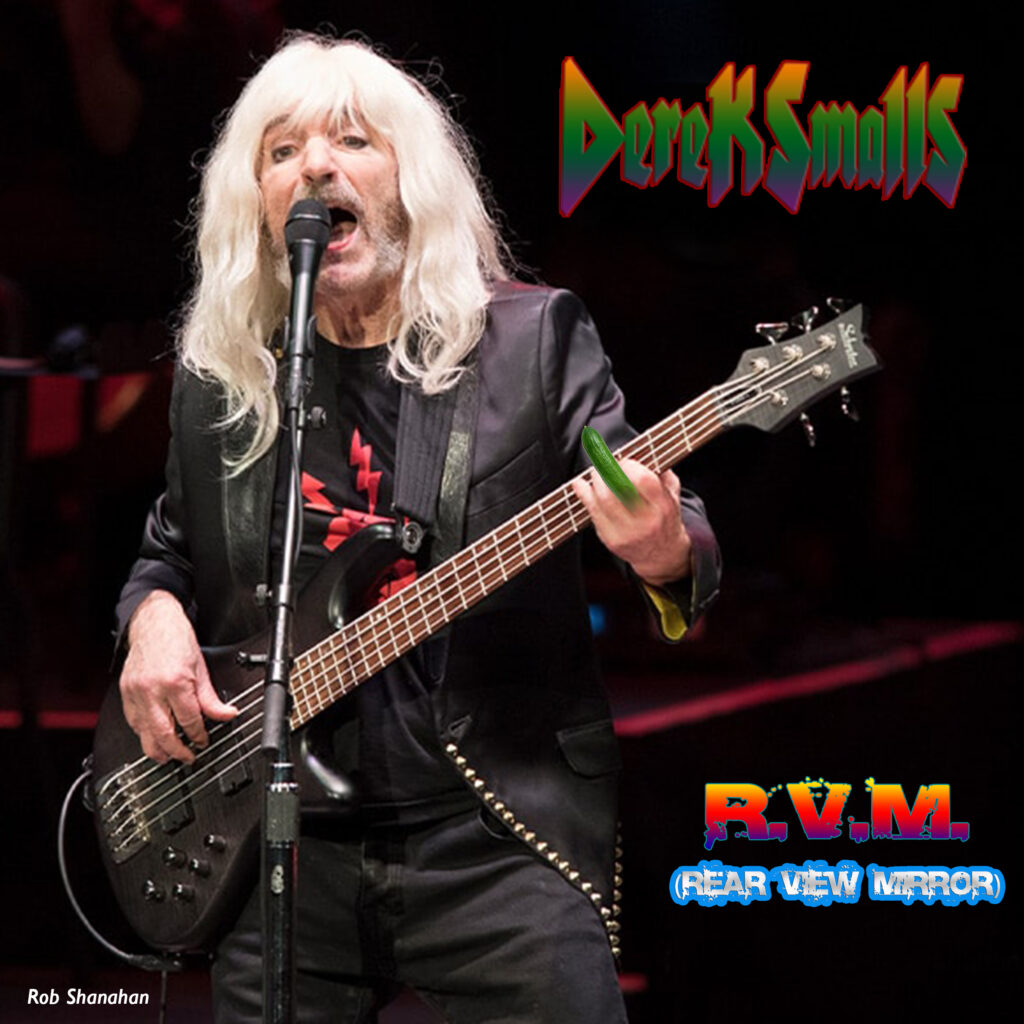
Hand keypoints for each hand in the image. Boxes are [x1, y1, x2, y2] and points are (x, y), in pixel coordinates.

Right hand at [119, 591, 237, 762]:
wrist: (153, 621)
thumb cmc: (176, 639)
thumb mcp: (201, 667)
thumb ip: (211, 697)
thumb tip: (226, 714)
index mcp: (175, 682)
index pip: (189, 720)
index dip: (199, 735)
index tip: (204, 741)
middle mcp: (152, 690)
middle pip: (163, 734)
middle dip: (177, 752)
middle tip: (188, 757)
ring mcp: (135, 692)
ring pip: (143, 734)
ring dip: (157, 749)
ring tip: (170, 755)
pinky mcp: (124, 693)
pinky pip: (133, 722)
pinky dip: (143, 734)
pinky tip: (153, 737)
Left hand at [572, 460, 691, 585]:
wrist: (662, 554)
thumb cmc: (665, 517)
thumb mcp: (673, 494)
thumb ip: (661, 473)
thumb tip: (640, 451)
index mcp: (663, 506)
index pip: (642, 479)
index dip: (628, 465)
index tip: (623, 460)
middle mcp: (645, 521)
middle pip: (616, 489)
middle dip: (605, 470)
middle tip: (603, 462)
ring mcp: (626, 533)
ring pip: (601, 501)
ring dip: (593, 481)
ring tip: (595, 473)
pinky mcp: (611, 540)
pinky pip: (592, 514)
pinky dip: (583, 495)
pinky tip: (580, 485)